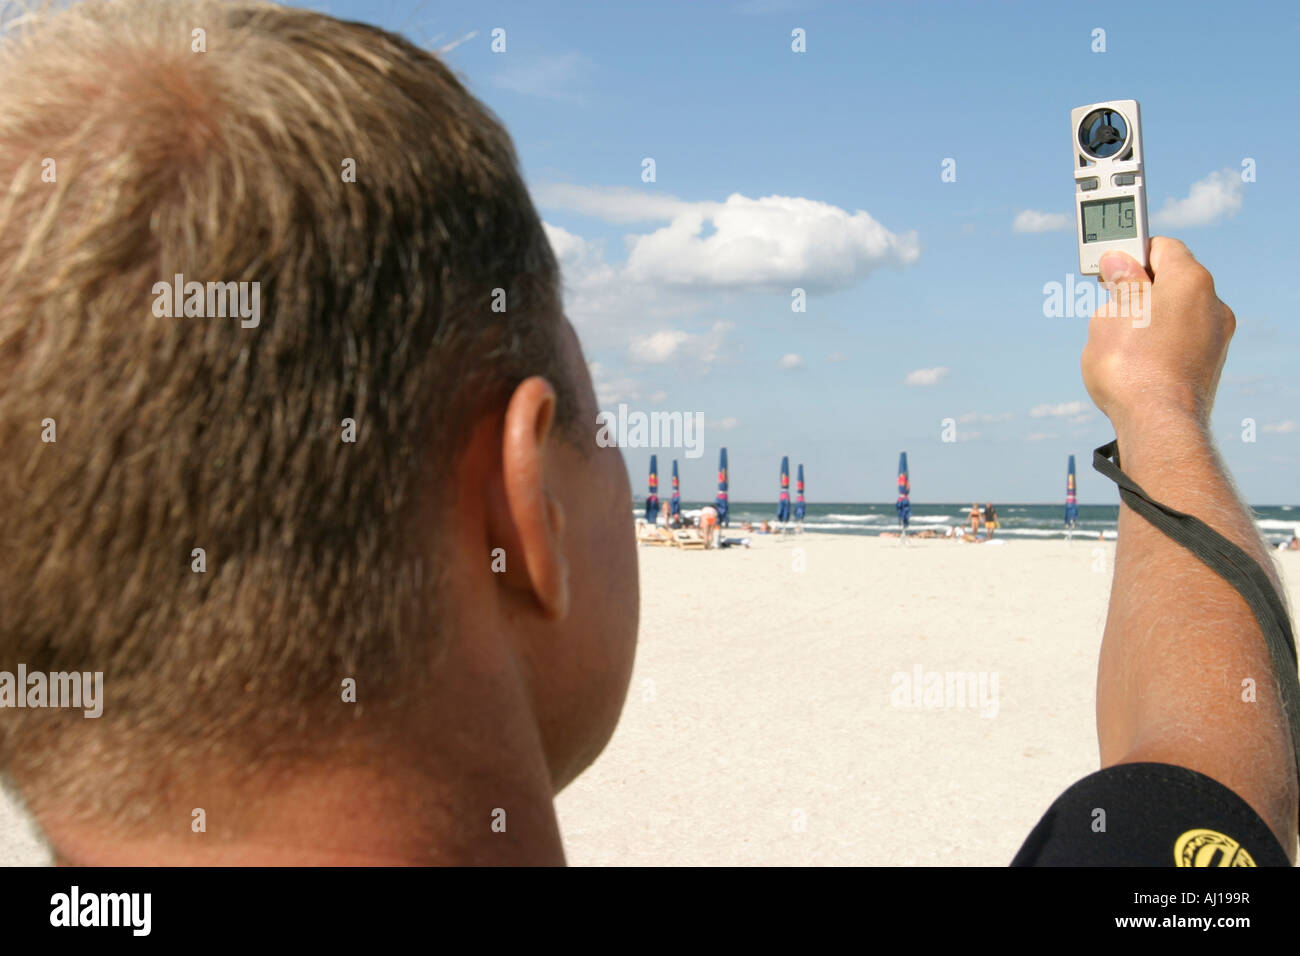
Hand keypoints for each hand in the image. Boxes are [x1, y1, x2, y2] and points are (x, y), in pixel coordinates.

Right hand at [1080, 237, 1234, 438]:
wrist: (1158, 424)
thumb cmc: (1131, 366)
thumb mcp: (1111, 314)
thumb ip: (1119, 283)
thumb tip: (1119, 262)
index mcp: (1190, 280)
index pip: (1161, 247)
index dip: (1130, 253)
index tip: (1109, 268)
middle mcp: (1212, 303)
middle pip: (1169, 282)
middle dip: (1137, 291)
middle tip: (1107, 306)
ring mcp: (1215, 336)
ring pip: (1174, 313)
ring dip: (1146, 319)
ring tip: (1118, 344)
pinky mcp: (1210, 363)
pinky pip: (1180, 340)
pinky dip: (1159, 343)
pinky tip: (1136, 364)